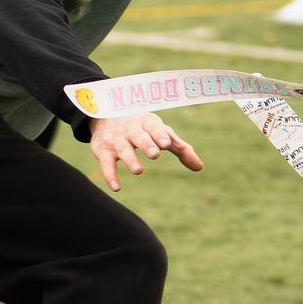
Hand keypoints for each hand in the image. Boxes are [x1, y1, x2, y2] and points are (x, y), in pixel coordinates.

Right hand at [88, 112, 203, 191]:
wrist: (105, 116)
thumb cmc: (142, 127)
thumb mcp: (161, 133)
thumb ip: (180, 149)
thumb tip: (199, 167)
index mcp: (148, 123)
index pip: (155, 128)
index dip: (160, 135)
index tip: (166, 143)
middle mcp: (131, 130)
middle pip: (139, 136)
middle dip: (146, 144)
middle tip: (155, 154)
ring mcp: (116, 140)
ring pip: (123, 149)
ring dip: (130, 159)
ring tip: (139, 170)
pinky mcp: (103, 151)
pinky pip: (106, 163)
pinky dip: (110, 175)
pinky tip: (117, 187)